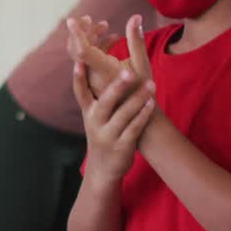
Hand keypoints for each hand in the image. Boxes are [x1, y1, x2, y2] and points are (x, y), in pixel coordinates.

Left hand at [68, 14, 150, 101]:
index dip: (77, 34)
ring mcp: (91, 78)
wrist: (136, 116)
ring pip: (81, 54)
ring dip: (90, 38)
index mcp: (102, 71)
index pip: (82, 50)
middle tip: (90, 18)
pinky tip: (113, 38)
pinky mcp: (93, 79)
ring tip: (106, 26)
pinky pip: (88, 59)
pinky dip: (96, 47)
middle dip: (82, 32)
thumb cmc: (143, 90)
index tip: (72, 20)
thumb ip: (136, 40)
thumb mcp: (142, 64)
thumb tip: (136, 16)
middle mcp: (92, 75)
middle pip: (77, 50)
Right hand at [75, 59, 157, 182]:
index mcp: (88, 112)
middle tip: (128, 71)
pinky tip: (152, 104)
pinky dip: (143, 116)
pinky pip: (134, 128)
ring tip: (151, 84)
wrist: (102, 168)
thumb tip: (98, 66)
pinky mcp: (121, 146)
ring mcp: (108, 135)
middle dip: (117, 87)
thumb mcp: (94, 117)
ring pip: (123, 114)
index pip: (80, 92)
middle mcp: (95, 123)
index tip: (79, 62)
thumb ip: (97, 96)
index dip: (78, 78)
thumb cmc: (102, 134)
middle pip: (105, 102)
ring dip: (138, 99)